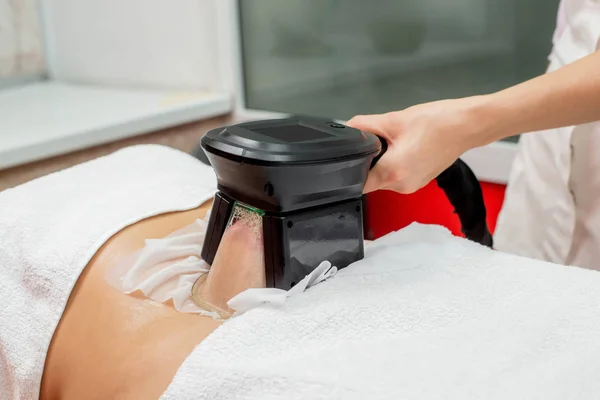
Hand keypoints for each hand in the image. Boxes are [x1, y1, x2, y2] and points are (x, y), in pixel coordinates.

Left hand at [347, 96, 489, 193]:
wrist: (467, 125)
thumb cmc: (435, 122)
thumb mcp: (393, 120)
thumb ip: (364, 126)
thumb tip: (349, 128)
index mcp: (392, 174)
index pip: (358, 183)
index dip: (350, 170)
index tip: (350, 156)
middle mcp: (402, 186)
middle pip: (371, 179)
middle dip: (369, 160)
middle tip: (377, 140)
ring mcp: (412, 186)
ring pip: (385, 177)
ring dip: (383, 161)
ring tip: (395, 140)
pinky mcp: (420, 181)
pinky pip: (398, 175)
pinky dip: (396, 163)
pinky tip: (405, 146)